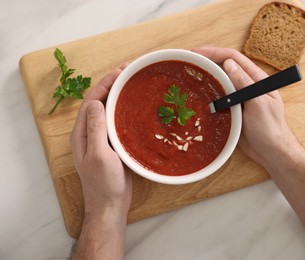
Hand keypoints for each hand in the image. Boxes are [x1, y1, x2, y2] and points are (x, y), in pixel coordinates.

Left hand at [70, 64, 131, 221]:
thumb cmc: (103, 183)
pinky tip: (136, 108)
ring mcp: (101, 139)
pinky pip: (117, 122)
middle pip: (99, 102)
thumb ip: (96, 128)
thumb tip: (96, 102)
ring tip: (134, 84)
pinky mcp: (112, 145)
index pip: (92, 100)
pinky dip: (125, 111)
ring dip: (119, 96)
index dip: (105, 84)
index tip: (121, 71)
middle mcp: (90, 132)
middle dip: (112, 85)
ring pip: (109, 111)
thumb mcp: (99, 155)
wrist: (110, 204)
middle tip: (130, 72)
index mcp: (82, 133)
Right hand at [192, 47, 297, 165]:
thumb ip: (245, 83)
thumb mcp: (259, 104)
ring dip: (205, 77)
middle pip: (224, 67)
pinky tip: (195, 95)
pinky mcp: (232, 110)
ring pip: (219, 81)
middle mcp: (246, 85)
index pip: (233, 58)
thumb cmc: (270, 128)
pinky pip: (217, 98)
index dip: (214, 52)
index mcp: (256, 79)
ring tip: (188, 75)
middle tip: (187, 62)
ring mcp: (238, 97)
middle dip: (206, 62)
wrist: (270, 152)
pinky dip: (206, 94)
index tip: (197, 53)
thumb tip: (228, 63)